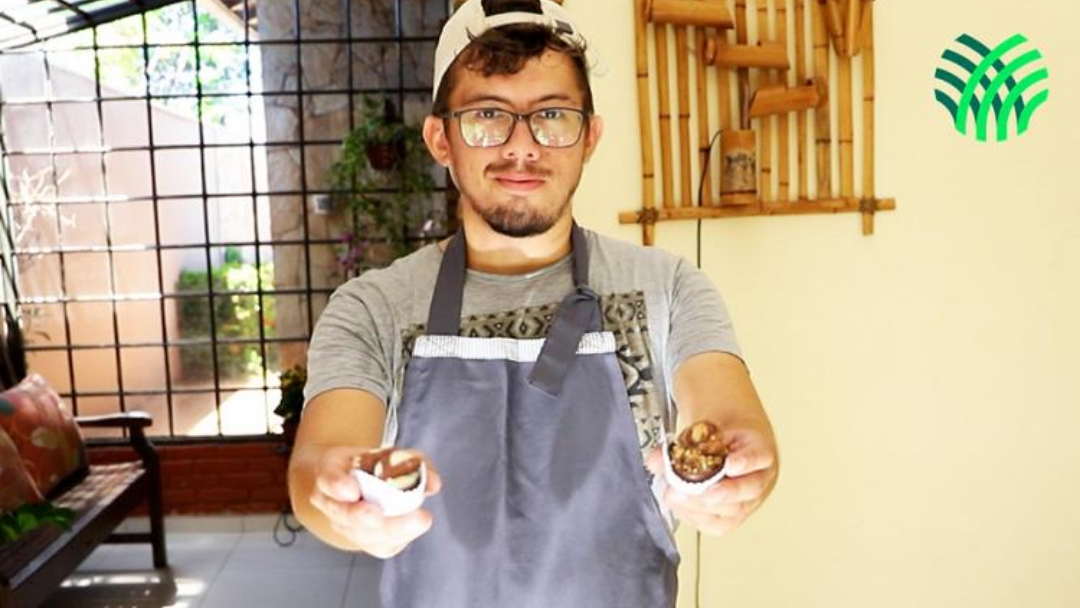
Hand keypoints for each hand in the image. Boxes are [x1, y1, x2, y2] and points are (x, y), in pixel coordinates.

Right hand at [308, 446, 441, 557]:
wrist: (356, 479)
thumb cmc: (371, 463)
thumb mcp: (391, 452)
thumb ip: (413, 463)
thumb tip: (433, 483)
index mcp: (331, 471)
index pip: (328, 478)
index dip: (338, 485)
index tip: (352, 491)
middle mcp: (330, 500)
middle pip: (344, 514)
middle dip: (365, 518)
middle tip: (386, 513)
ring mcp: (341, 524)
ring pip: (361, 535)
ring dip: (391, 530)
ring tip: (418, 520)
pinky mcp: (361, 541)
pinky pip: (377, 546)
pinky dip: (397, 538)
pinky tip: (413, 528)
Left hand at [646, 425, 777, 536]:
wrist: (731, 443)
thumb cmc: (722, 437)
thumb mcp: (704, 429)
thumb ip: (679, 445)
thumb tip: (655, 461)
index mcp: (758, 448)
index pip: (759, 456)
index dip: (745, 462)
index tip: (730, 465)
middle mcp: (760, 476)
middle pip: (747, 490)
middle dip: (715, 493)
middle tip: (687, 490)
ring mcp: (751, 499)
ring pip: (734, 512)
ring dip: (700, 507)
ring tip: (676, 498)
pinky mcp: (737, 517)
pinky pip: (721, 525)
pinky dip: (697, 518)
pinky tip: (681, 508)